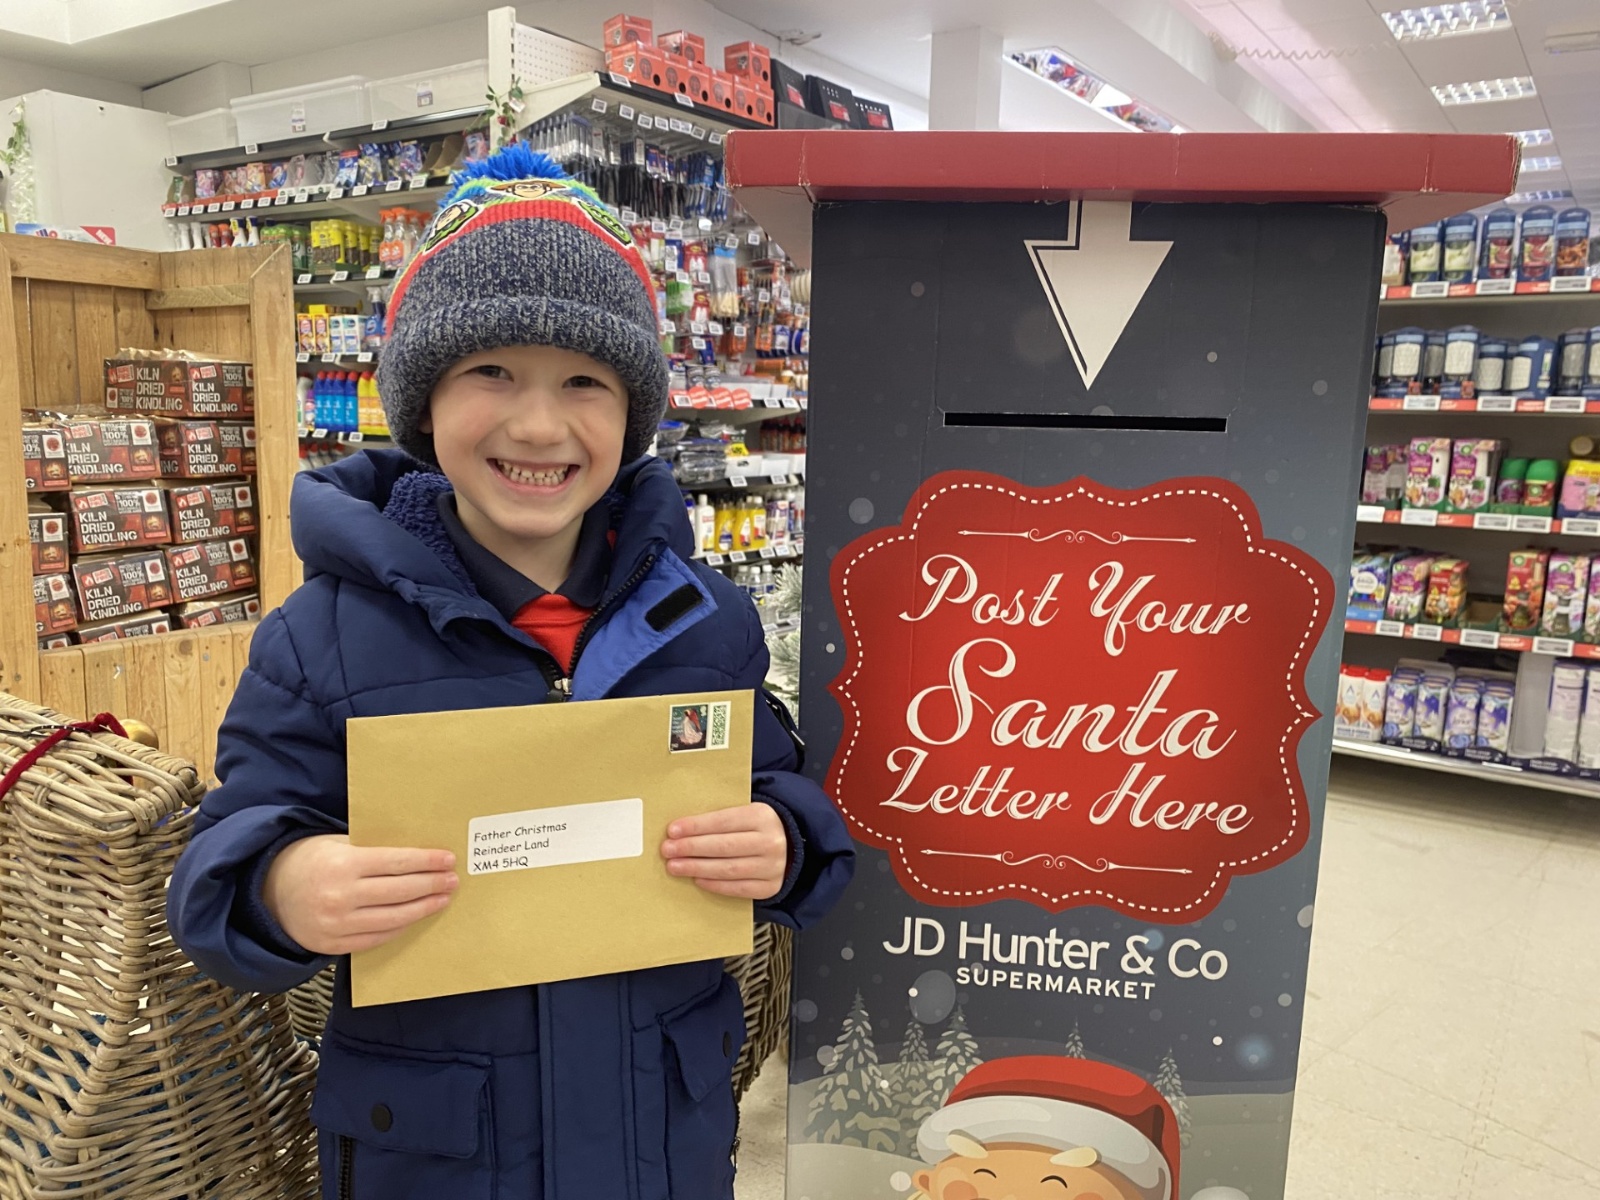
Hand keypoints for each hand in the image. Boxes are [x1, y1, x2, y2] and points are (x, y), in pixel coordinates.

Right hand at [263, 834, 457, 955]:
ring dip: (422, 909)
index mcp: (342, 864)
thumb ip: (371, 850)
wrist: (268, 892)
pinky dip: (399, 928)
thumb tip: (417, 854)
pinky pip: (377, 938)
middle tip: (452, 880)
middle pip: (400, 891)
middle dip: (431, 885)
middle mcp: (340, 896)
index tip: (448, 859)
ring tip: (441, 899)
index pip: (396, 862)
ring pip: (393, 919)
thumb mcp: (337, 843)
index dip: (426, 862)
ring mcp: (336, 924)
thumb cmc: (310, 860)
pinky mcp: (333, 945)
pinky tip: (415, 917)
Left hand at [661, 804, 788, 900]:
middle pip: (724, 846)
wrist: (791, 846)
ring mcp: (772, 866)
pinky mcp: (770, 886)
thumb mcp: (745, 813)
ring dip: (697, 868)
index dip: (696, 826)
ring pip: (729, 869)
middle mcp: (770, 841)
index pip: (723, 821)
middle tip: (668, 850)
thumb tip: (682, 829)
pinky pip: (738, 888)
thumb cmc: (756, 828)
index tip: (672, 830)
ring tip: (675, 866)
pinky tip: (697, 879)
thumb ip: (720, 819)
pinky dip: (715, 885)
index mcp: (762, 816)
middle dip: (691, 848)